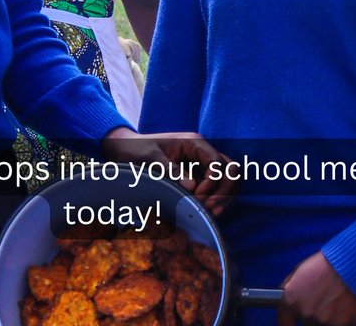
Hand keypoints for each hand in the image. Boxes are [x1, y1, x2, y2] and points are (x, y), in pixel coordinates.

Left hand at [100, 127, 236, 215]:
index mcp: (193, 143)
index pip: (217, 163)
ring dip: (224, 196)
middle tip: (208, 208)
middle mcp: (202, 152)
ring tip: (210, 213)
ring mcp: (202, 164)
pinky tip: (207, 212)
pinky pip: (217, 187)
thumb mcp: (149, 158)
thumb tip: (192, 187)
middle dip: (224, 190)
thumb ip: (169, 170)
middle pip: (231, 169)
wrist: (125, 150)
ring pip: (228, 179)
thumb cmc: (136, 149)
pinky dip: (217, 199)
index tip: (197, 196)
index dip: (212, 182)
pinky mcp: (198, 176)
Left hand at [278, 252, 355, 325]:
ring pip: (324, 323)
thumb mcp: (298, 271)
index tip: (291, 322)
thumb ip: (290, 290)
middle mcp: (307, 314)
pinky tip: (346, 299)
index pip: (285, 322)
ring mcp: (327, 322)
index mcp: (292, 301)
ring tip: (335, 296)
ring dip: (328, 314)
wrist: (351, 262)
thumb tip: (286, 300)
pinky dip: (344, 314)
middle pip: (307, 322)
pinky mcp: (347, 323)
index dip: (288, 321)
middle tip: (321, 297)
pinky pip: (343, 322)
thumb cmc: (324, 263)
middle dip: (312, 313)